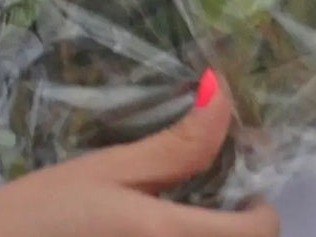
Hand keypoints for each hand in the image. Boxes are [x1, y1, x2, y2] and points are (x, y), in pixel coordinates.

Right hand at [0, 73, 278, 236]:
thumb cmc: (52, 204)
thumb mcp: (112, 167)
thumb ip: (176, 144)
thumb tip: (222, 93)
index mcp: (165, 234)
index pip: (255, 234)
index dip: (263, 212)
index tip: (244, 189)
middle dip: (236, 227)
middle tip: (212, 199)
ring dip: (209, 235)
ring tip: (182, 214)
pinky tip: (153, 231)